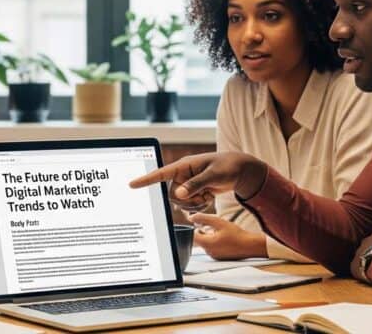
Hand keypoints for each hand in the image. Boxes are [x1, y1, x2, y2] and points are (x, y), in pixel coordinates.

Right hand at [129, 152, 267, 209]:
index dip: (146, 180)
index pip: (161, 173)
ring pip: (180, 203)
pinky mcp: (193, 191)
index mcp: (184, 166)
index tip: (132, 184)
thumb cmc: (227, 167)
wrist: (240, 170)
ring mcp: (187, 184)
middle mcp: (182, 175)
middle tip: (204, 195)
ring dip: (194, 204)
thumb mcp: (213, 175)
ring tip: (207, 195)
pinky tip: (208, 197)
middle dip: (187, 200)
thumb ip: (195, 185)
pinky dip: (198, 206)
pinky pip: (188, 205)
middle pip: (173, 195)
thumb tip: (178, 194)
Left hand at [188, 213, 266, 259]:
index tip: (205, 224)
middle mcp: (209, 252)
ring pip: (207, 243)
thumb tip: (191, 217)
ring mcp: (214, 256)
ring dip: (211, 237)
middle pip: (200, 239)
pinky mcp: (219, 257)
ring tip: (222, 233)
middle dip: (205, 231)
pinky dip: (216, 242)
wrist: (249, 245)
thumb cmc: (236, 235)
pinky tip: (225, 239)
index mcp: (207, 244)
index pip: (193, 235)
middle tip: (217, 227)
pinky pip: (213, 248)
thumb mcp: (219, 222)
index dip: (197, 227)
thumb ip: (204, 218)